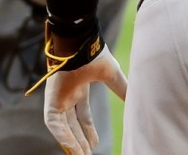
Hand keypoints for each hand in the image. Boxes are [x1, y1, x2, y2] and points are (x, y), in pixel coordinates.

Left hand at [27, 23, 127, 154]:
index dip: (89, 130)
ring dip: (71, 142)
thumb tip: (136, 98)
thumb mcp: (111, 75)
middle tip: (88, 154)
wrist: (80, 42)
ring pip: (63, 127)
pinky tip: (71, 145)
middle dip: (81, 140)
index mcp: (80, 89)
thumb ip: (122, 88)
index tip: (95, 144)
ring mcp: (58, 98)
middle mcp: (68, 96)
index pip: (83, 115)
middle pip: (73, 125)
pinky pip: (54, 123)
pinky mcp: (51, 100)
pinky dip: (62, 135)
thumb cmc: (94, 54)